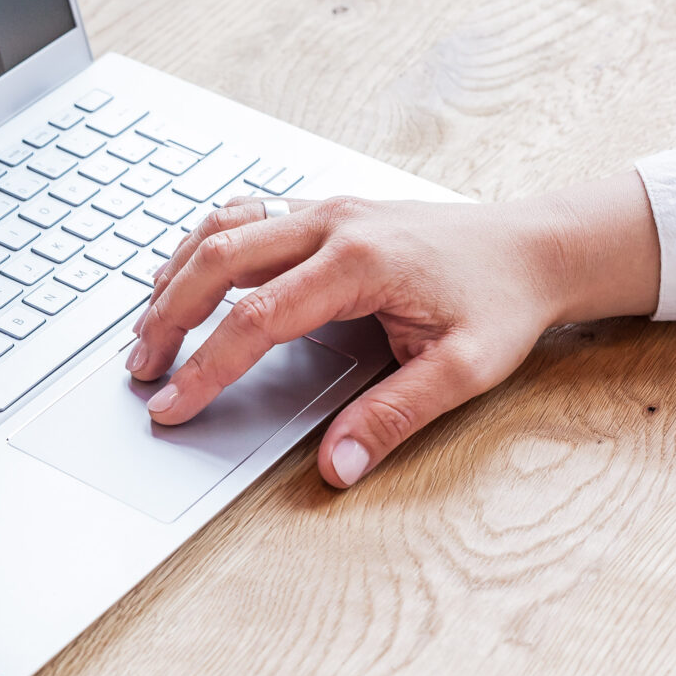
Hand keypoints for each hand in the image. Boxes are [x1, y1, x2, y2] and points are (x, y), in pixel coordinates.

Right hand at [127, 174, 660, 486]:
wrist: (535, 247)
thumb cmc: (501, 302)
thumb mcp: (463, 370)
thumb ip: (394, 417)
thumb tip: (338, 465)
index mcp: (358, 262)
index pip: (254, 318)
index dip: (204, 368)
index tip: (171, 404)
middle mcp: (331, 224)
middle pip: (217, 263)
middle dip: (168, 319)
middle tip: (140, 371)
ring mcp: (324, 210)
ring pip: (220, 231)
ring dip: (174, 279)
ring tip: (146, 331)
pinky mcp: (323, 212)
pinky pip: (243, 217)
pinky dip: (202, 247)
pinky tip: (183, 277)